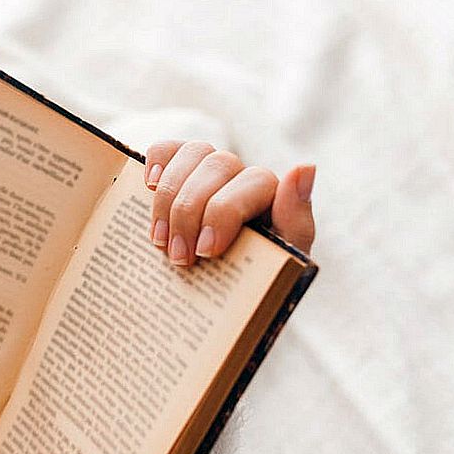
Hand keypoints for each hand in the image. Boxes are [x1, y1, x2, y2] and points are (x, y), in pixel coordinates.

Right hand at [144, 140, 315, 266]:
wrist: (224, 304)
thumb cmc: (254, 283)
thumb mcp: (281, 263)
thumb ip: (296, 220)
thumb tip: (305, 167)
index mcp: (272, 195)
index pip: (254, 180)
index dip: (224, 211)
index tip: (206, 252)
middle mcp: (242, 176)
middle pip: (218, 165)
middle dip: (191, 211)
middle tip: (179, 257)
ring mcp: (208, 172)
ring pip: (193, 152)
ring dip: (170, 197)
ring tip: (159, 240)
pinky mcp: (178, 174)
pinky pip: (167, 149)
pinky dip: (156, 163)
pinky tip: (148, 189)